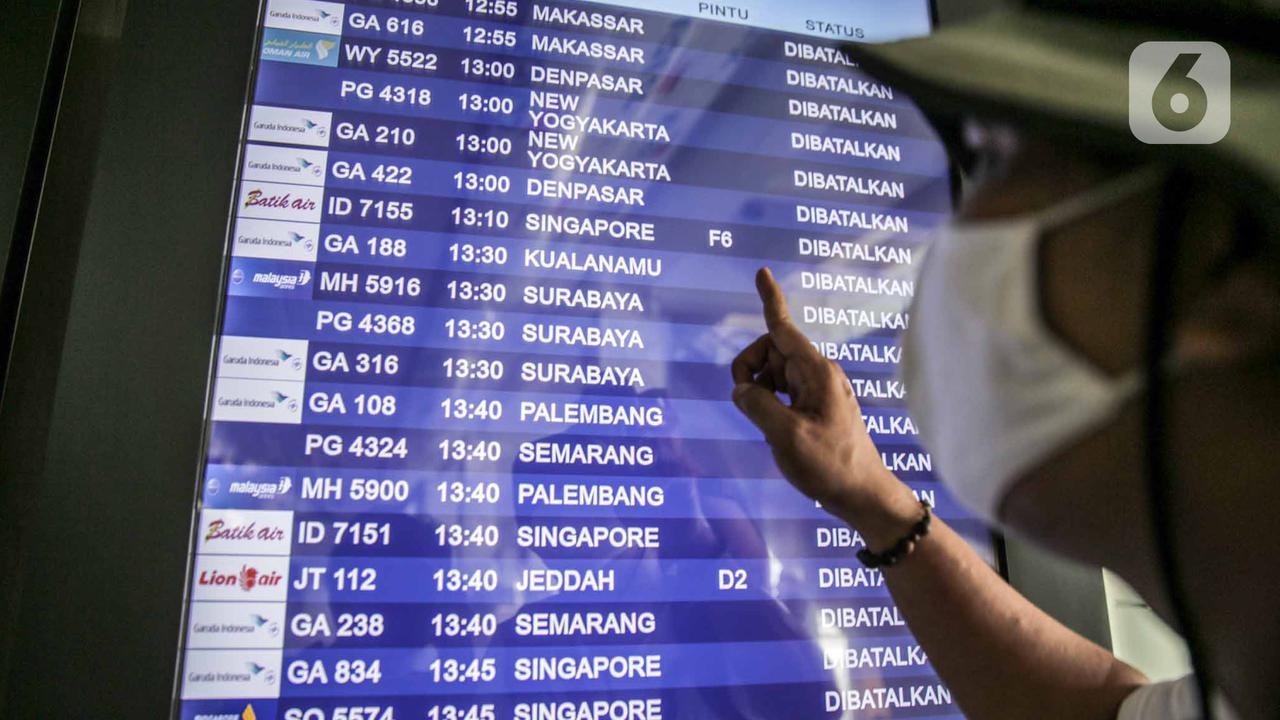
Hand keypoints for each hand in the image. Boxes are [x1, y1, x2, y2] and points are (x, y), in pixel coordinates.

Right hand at [731, 268, 919, 541]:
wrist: (862, 495)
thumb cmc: (829, 466)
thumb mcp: (785, 436)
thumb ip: (757, 405)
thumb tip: (741, 390)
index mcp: (817, 373)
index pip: (784, 328)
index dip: (770, 299)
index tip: (761, 272)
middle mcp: (819, 374)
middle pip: (769, 351)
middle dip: (749, 371)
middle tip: (747, 404)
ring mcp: (818, 390)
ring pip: (772, 373)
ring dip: (759, 392)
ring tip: (769, 425)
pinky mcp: (815, 406)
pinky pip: (781, 391)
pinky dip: (769, 403)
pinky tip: (776, 429)